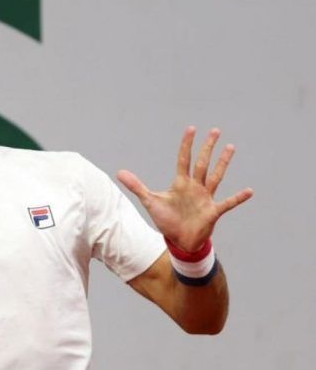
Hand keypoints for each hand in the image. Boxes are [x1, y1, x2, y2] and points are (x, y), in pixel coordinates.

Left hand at [116, 126, 253, 250]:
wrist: (179, 240)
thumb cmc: (167, 220)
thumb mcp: (150, 201)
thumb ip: (136, 186)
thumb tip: (119, 172)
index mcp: (181, 183)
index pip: (184, 159)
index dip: (186, 145)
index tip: (191, 128)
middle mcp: (195, 187)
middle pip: (202, 163)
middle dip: (207, 147)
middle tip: (215, 130)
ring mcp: (206, 198)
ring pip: (215, 176)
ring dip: (223, 162)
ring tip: (230, 147)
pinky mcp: (213, 211)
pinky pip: (228, 203)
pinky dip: (238, 198)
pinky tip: (249, 191)